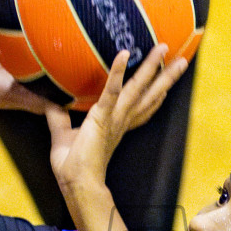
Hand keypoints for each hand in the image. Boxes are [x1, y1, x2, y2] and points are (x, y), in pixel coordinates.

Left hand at [45, 45, 183, 194]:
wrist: (76, 183)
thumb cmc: (72, 165)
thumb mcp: (63, 135)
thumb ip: (58, 117)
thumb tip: (48, 102)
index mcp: (116, 125)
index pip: (141, 107)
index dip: (155, 95)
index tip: (165, 82)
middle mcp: (121, 120)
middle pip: (149, 94)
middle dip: (165, 76)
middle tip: (181, 59)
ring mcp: (114, 118)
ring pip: (138, 88)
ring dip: (151, 66)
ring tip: (163, 48)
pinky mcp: (102, 117)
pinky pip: (111, 91)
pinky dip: (117, 72)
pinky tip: (124, 53)